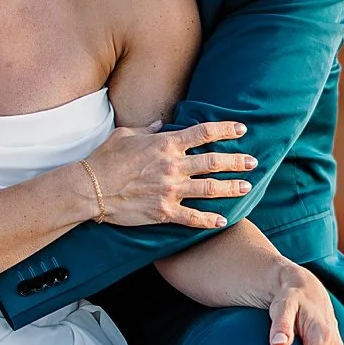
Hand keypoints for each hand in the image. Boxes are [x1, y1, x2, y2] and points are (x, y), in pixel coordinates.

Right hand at [76, 121, 255, 231]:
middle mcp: (173, 166)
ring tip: (246, 187)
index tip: (242, 129)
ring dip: (231, 188)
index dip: (225, 130)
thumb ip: (146, 129)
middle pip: (214, 162)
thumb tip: (158, 124)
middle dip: (237, 162)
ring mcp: (170, 190)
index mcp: (165, 144)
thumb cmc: (105, 159)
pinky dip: (209, 219)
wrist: (90, 188)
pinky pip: (193, 217)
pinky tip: (222, 220)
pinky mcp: (164, 212)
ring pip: (209, 189)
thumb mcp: (125, 135)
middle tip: (253, 162)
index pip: (203, 133)